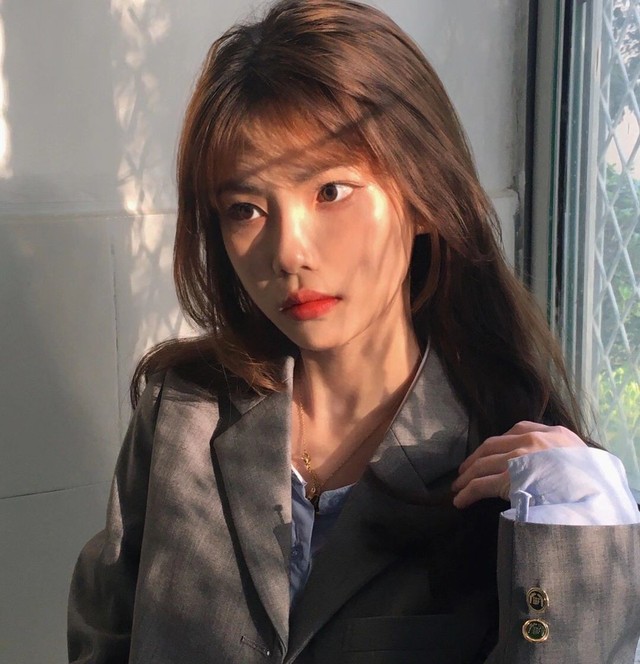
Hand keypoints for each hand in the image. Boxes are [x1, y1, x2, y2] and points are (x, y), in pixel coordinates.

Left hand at [451, 421, 585, 508]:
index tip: (487, 452)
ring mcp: (519, 458)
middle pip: (491, 447)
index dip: (497, 443)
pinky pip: (481, 485)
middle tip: (463, 471)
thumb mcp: (579, 455)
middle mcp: (531, 441)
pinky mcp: (510, 479)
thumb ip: (559, 450)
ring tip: (457, 487)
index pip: (515, 430)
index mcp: (550, 433)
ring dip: (467, 477)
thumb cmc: (592, 480)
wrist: (598, 494)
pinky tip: (460, 501)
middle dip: (475, 460)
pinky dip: (467, 492)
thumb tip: (545, 460)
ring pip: (483, 465)